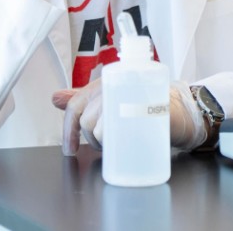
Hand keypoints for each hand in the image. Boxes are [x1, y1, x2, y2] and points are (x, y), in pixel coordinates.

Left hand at [52, 80, 202, 154]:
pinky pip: (124, 125)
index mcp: (105, 82)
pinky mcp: (149, 104)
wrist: (178, 110)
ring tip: (118, 143)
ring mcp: (133, 93)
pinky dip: (120, 138)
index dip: (69, 129)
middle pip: (88, 118)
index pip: (76, 104)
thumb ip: (84, 100)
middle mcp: (116, 83)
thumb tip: (54, 98)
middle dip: (91, 139)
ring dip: (105, 141)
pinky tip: (126, 141)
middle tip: (105, 145)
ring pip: (102, 125)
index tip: (70, 150)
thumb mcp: (111, 101)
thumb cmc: (142, 105)